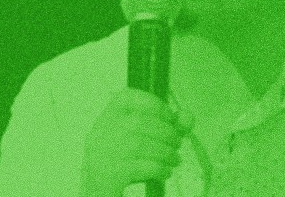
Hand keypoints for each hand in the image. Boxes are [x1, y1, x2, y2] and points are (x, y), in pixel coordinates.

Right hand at [79, 87, 193, 195]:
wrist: (96, 189)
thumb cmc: (123, 159)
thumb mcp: (142, 138)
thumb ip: (168, 125)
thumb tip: (188, 117)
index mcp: (108, 117)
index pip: (127, 97)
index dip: (154, 103)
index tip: (169, 117)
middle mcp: (102, 131)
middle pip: (141, 122)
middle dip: (167, 132)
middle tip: (177, 144)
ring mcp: (103, 152)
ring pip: (143, 145)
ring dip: (167, 152)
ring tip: (175, 159)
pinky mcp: (109, 174)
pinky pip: (142, 166)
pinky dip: (160, 168)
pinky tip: (165, 172)